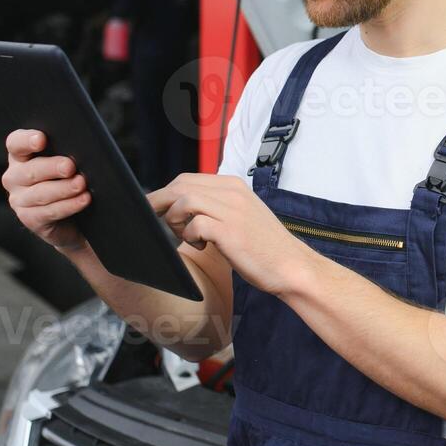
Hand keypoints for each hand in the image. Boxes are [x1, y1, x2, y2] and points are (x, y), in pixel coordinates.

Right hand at [1, 129, 89, 251]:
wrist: (74, 217)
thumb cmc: (69, 179)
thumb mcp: (65, 163)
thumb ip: (66, 152)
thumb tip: (83, 148)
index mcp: (21, 156)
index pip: (16, 143)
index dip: (26, 141)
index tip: (41, 139)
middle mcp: (14, 176)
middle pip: (30, 170)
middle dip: (52, 167)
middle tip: (70, 166)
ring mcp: (19, 199)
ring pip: (40, 193)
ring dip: (63, 188)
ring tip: (81, 184)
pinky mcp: (29, 218)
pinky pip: (48, 212)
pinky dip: (68, 205)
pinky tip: (83, 200)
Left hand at [148, 173, 310, 296]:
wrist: (291, 266)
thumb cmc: (264, 246)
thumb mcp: (241, 216)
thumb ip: (217, 206)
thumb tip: (182, 208)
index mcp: (234, 186)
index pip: (187, 179)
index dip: (164, 193)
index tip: (154, 208)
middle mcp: (233, 192)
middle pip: (180, 186)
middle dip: (159, 203)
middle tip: (153, 220)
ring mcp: (232, 210)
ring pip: (184, 200)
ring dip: (174, 219)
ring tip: (185, 236)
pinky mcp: (230, 231)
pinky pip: (195, 224)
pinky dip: (189, 236)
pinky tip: (201, 246)